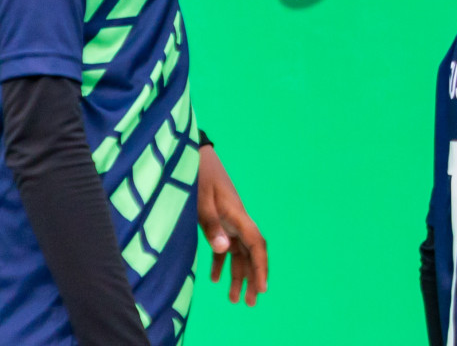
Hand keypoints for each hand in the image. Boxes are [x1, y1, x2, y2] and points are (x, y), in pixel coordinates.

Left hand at [197, 145, 268, 305]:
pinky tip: (215, 279)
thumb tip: (225, 250)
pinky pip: (225, 246)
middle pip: (251, 252)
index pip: (256, 245)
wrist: (194, 155)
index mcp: (237, 214)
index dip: (261, 267)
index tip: (263, 287)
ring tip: (236, 299)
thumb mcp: (200, 201)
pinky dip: (222, 263)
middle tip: (252, 302)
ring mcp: (229, 220)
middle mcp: (238, 220)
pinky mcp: (219, 220)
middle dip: (253, 277)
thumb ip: (211, 226)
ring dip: (239, 275)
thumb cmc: (198, 175)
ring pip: (239, 252)